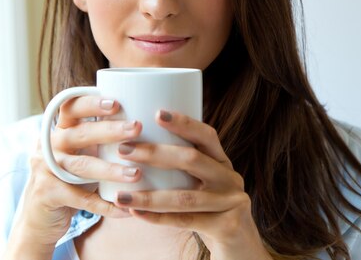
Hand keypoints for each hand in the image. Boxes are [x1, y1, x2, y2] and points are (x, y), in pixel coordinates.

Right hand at [4, 96, 142, 258]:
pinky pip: (81, 200)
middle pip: (80, 134)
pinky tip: (126, 210)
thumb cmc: (69, 180)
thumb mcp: (80, 155)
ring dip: (111, 170)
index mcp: (60, 130)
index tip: (116, 102)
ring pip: (82, 166)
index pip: (71, 108)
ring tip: (136, 173)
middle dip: (110, 130)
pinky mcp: (48, 194)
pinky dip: (105, 206)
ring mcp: (45, 170)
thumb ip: (100, 140)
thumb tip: (141, 125)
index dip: (91, 104)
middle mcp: (49, 146)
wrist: (39, 218)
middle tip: (137, 127)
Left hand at [113, 110, 272, 259]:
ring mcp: (232, 202)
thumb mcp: (201, 184)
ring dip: (149, 196)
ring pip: (185, 197)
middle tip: (123, 149)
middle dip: (155, 153)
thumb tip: (134, 146)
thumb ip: (181, 168)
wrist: (239, 246)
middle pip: (192, 160)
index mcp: (222, 161)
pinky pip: (187, 221)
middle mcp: (230, 178)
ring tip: (120, 195)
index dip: (183, 123)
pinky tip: (136, 213)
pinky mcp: (228, 226)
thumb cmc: (208, 210)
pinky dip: (159, 218)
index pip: (206, 135)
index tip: (156, 113)